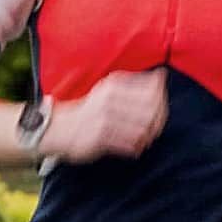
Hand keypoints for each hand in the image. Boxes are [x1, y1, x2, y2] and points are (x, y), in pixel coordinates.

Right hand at [37, 70, 167, 163]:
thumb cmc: (91, 109)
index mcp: (114, 85)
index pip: (152, 90)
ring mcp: (104, 119)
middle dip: (158, 121)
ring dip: (148, 136)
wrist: (59, 127)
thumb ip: (136, 83)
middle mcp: (110, 99)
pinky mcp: (99, 137)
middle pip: (151, 110)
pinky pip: (128, 144)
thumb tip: (162, 74)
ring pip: (142, 129)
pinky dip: (135, 147)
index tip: (161, 110)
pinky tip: (135, 147)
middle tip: (156, 128)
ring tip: (145, 138)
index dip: (162, 102)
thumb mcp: (109, 89)